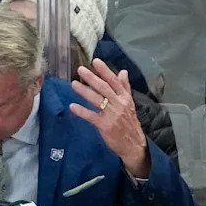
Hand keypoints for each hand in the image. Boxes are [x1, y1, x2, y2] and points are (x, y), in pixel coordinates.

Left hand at [70, 58, 149, 176]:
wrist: (133, 144)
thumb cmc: (129, 123)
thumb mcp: (129, 103)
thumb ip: (124, 87)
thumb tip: (123, 71)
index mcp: (125, 98)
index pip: (114, 81)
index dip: (105, 71)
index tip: (95, 61)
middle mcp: (119, 104)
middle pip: (104, 88)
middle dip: (92, 78)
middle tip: (80, 70)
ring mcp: (112, 115)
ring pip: (97, 100)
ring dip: (84, 91)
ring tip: (73, 84)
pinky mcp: (105, 126)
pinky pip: (92, 117)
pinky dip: (82, 111)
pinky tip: (72, 107)